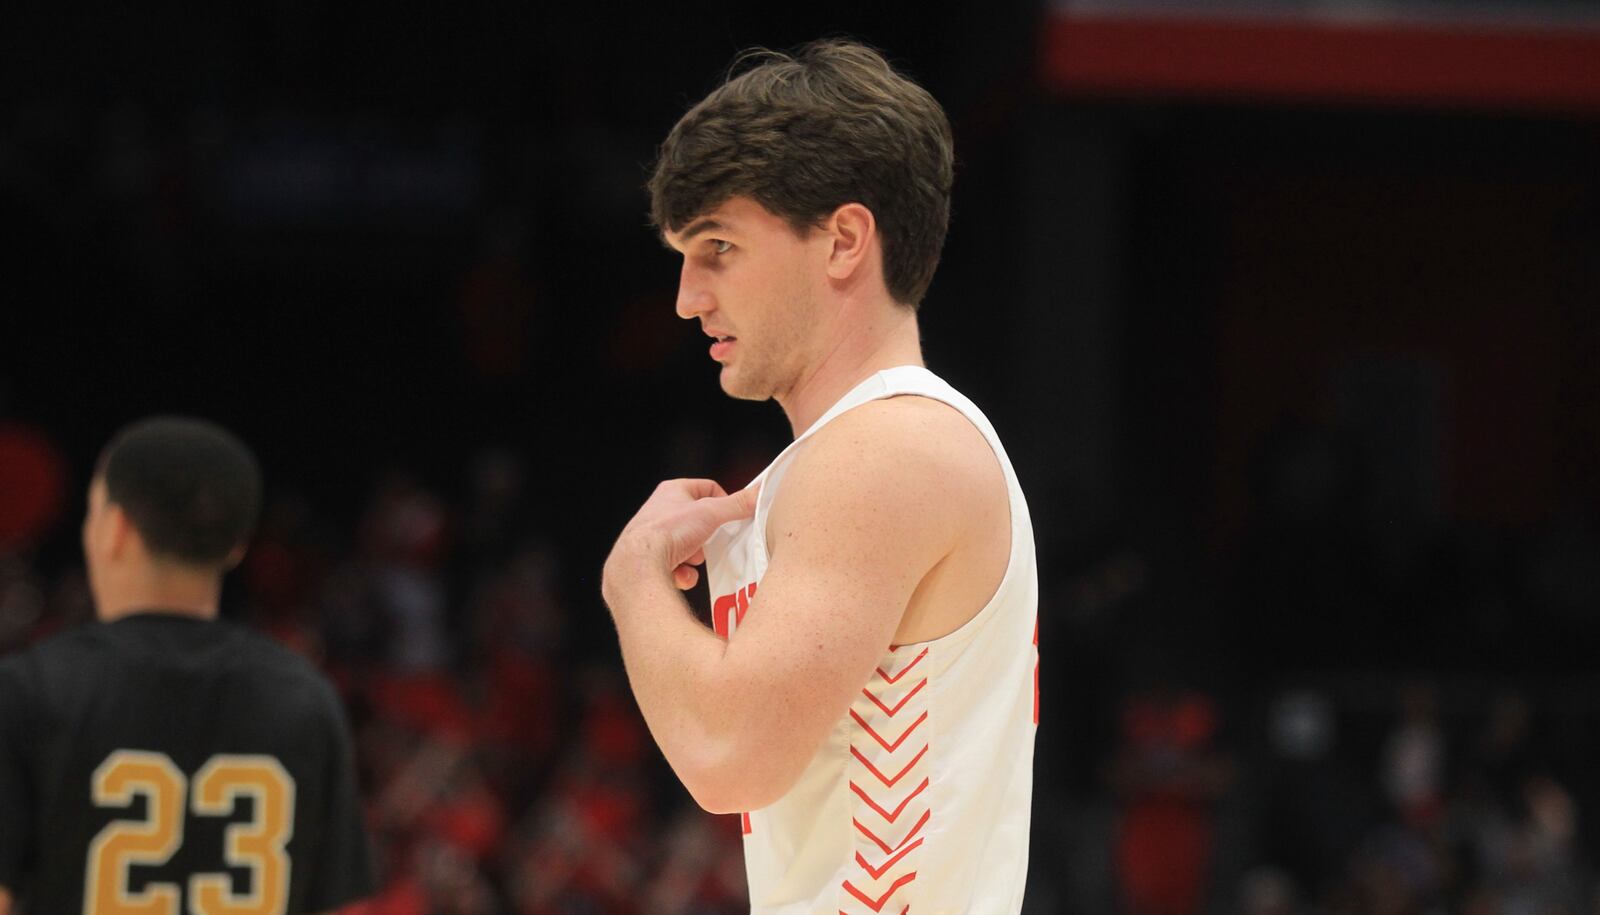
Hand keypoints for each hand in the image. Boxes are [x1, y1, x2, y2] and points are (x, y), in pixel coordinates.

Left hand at [604, 479, 757, 596]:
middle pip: (697, 521)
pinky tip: (681, 575)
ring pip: (687, 545)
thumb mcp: (711, 513)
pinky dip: (683, 573)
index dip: (723, 501)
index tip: (733, 516)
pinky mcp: (649, 560)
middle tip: (714, 542)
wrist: (638, 565)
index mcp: (672, 491)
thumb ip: (737, 504)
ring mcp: (652, 536)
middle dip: (708, 536)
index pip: (706, 488)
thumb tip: (758, 493)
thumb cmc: (666, 531)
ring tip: (693, 560)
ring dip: (695, 556)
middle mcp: (659, 511)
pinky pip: (675, 566)